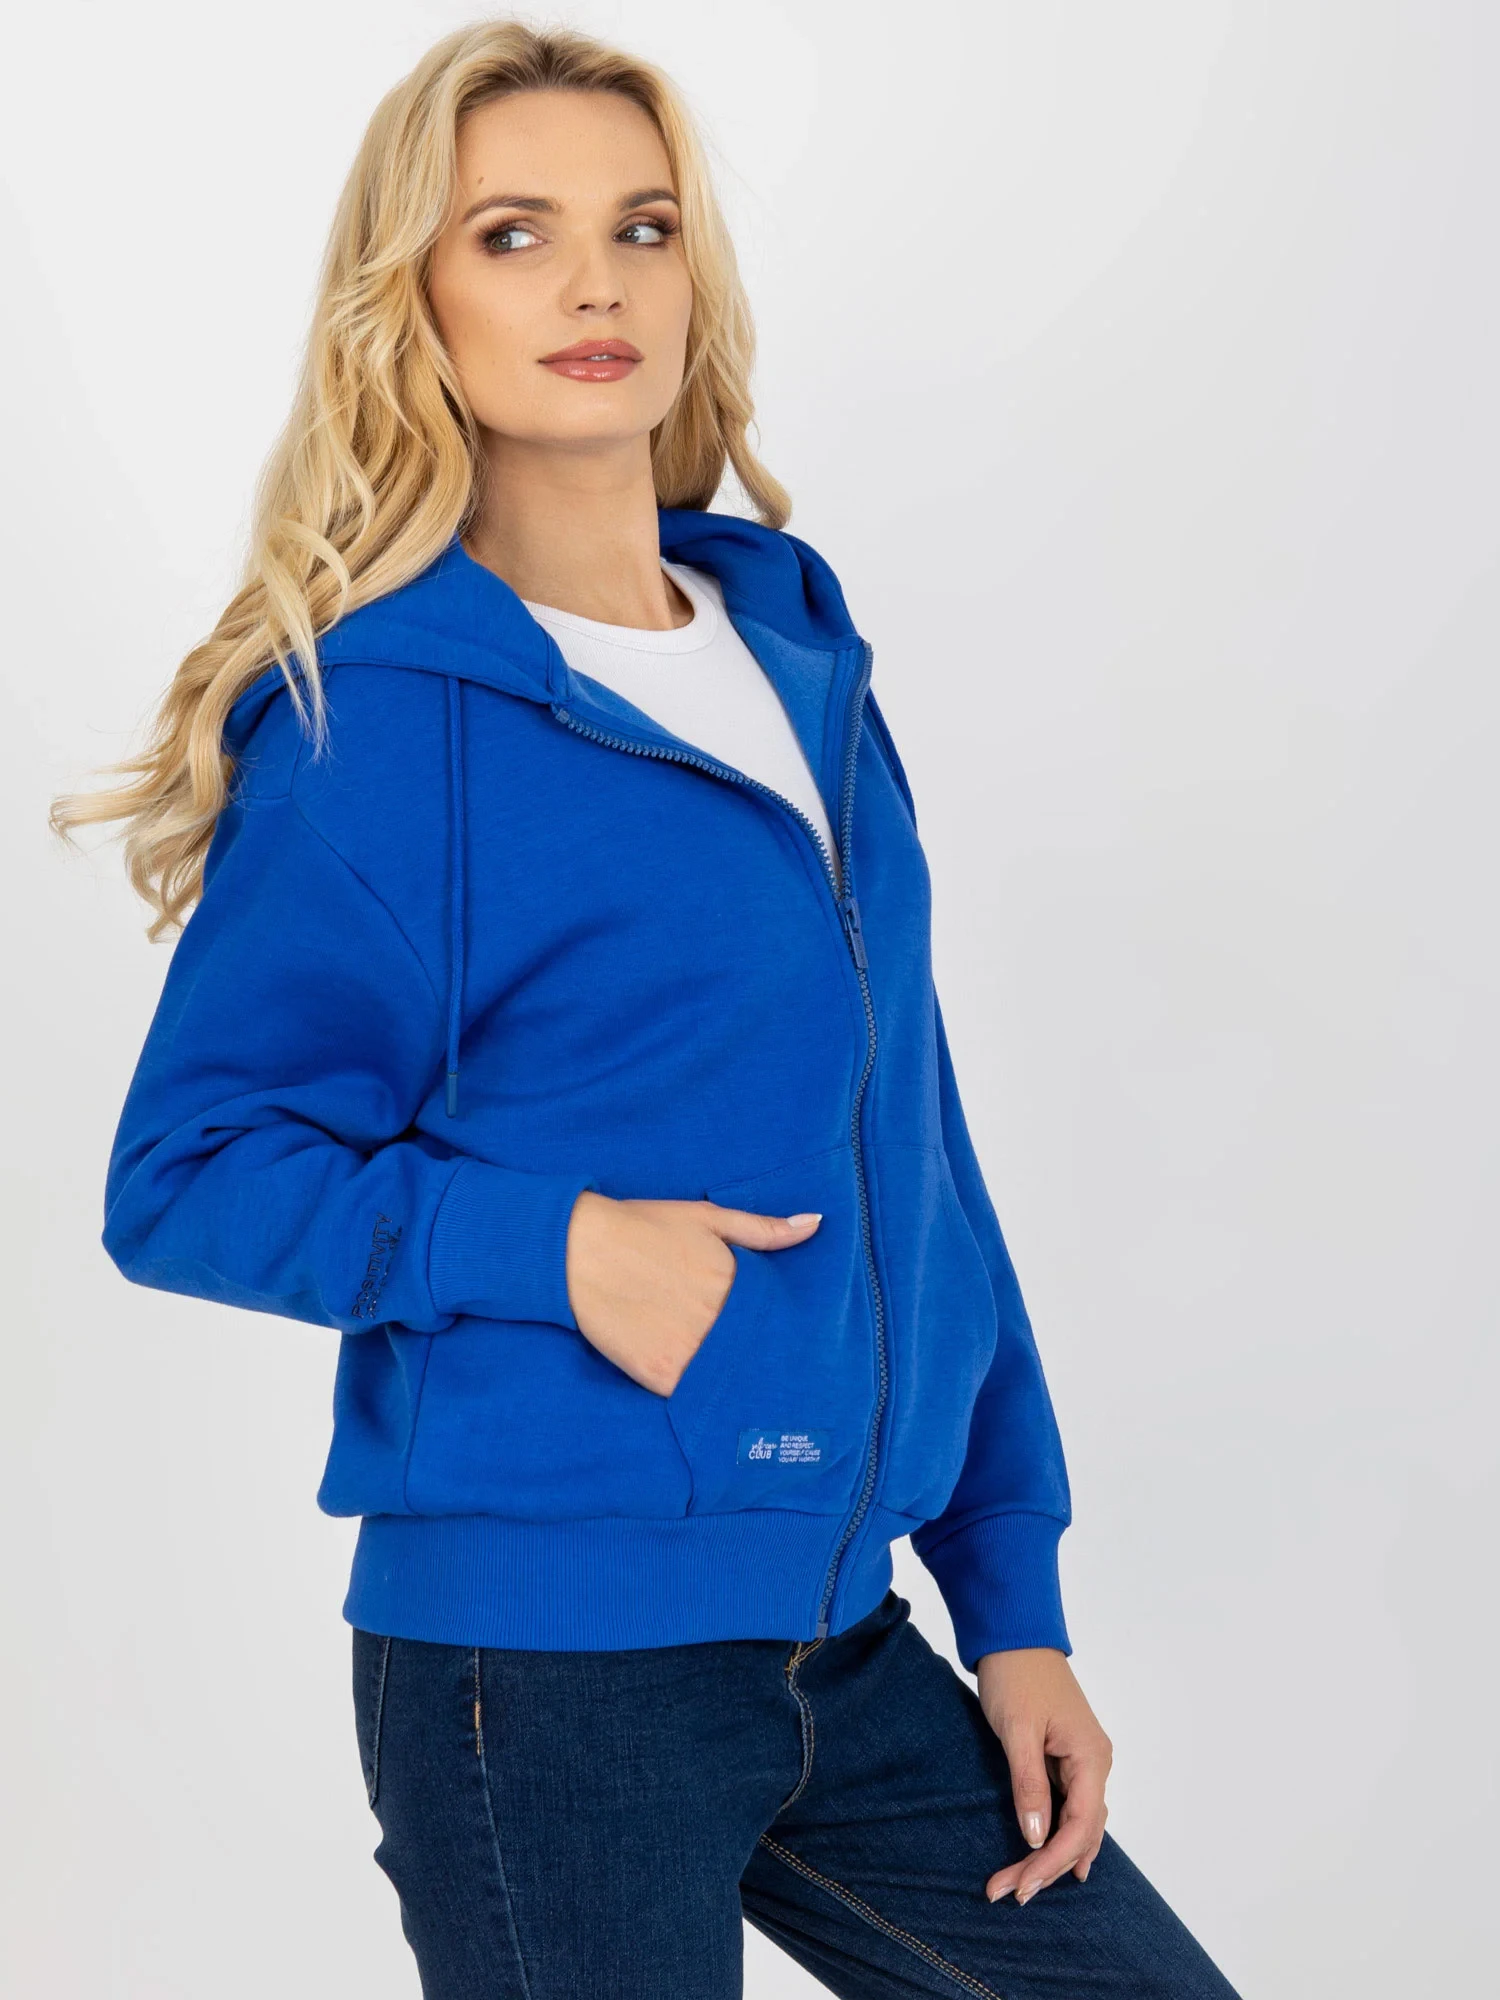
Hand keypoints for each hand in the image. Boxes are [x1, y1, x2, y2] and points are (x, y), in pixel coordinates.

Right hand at [564, 1191, 821, 1395]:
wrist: (578, 1250)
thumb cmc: (643, 1228)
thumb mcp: (707, 1217)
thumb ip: (764, 1228)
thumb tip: (815, 1224)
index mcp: (734, 1282)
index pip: (776, 1318)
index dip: (781, 1329)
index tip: (794, 1340)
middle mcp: (716, 1320)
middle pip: (755, 1351)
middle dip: (762, 1357)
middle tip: (784, 1375)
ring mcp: (688, 1350)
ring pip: (728, 1377)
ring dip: (735, 1379)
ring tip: (748, 1389)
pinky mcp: (660, 1374)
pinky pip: (693, 1395)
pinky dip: (700, 1394)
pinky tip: (706, 1391)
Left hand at [975, 1647, 1111, 1903]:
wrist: (1015, 1635)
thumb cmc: (1016, 1676)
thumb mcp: (1017, 1730)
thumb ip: (1028, 1784)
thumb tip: (1037, 1837)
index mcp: (1092, 1757)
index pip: (1080, 1826)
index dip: (1052, 1862)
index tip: (1020, 1886)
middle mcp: (1097, 1762)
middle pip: (1082, 1832)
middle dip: (1048, 1867)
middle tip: (1009, 1893)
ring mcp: (1085, 1760)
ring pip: (1079, 1823)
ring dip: (1052, 1856)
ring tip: (1022, 1885)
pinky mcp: (1069, 1756)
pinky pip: (1073, 1807)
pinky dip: (1061, 1835)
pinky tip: (1056, 1860)